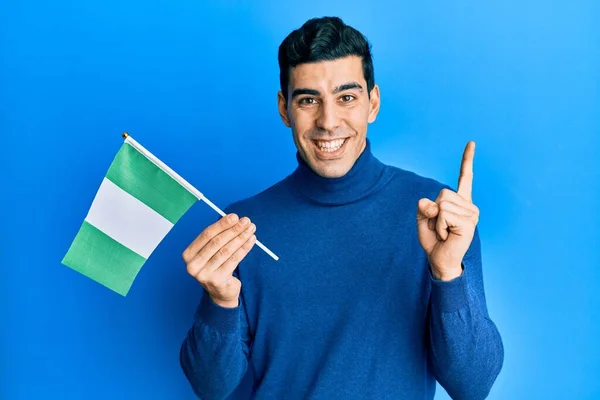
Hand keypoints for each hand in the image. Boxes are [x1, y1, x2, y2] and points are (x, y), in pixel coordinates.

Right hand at [182, 214, 256, 307]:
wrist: (220, 292)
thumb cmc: (216, 266)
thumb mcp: (211, 252)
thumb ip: (218, 237)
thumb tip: (235, 219)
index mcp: (188, 254)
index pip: (206, 235)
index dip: (221, 224)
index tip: (234, 217)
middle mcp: (193, 265)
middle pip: (216, 242)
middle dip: (233, 230)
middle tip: (246, 221)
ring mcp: (204, 274)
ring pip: (226, 251)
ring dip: (240, 238)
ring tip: (251, 229)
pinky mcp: (217, 281)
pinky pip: (233, 260)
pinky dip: (244, 248)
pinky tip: (251, 241)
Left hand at [417, 141, 479, 280]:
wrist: (440, 261)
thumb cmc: (434, 241)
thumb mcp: (423, 219)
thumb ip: (424, 207)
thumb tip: (432, 203)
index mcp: (460, 202)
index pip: (465, 177)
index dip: (467, 160)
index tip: (471, 142)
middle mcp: (469, 206)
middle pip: (442, 193)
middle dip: (433, 210)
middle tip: (439, 227)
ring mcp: (472, 214)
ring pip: (442, 204)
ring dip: (436, 221)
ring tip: (444, 232)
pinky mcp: (469, 223)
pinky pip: (443, 214)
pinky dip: (439, 226)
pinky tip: (447, 235)